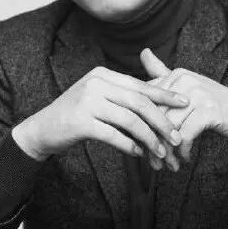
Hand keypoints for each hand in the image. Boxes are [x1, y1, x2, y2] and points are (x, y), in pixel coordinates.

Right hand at [14, 66, 188, 163]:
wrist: (42, 129)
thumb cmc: (76, 115)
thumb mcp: (98, 97)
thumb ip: (122, 96)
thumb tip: (157, 102)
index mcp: (103, 74)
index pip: (140, 85)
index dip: (164, 94)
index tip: (185, 103)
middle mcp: (95, 83)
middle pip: (139, 102)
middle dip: (161, 120)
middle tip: (177, 136)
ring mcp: (87, 101)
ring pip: (129, 120)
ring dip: (149, 138)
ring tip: (160, 152)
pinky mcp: (80, 122)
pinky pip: (113, 135)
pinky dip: (129, 145)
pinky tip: (139, 154)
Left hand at [140, 48, 227, 163]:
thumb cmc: (213, 104)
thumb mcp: (187, 87)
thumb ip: (163, 72)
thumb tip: (143, 51)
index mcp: (176, 75)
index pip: (149, 103)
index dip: (143, 127)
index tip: (142, 146)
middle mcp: (186, 80)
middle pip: (157, 116)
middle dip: (153, 143)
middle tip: (153, 162)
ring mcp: (198, 94)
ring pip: (170, 128)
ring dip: (168, 151)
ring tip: (168, 164)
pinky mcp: (209, 110)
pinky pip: (186, 135)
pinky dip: (183, 150)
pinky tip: (184, 159)